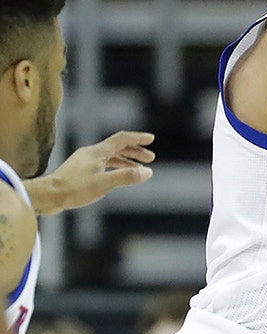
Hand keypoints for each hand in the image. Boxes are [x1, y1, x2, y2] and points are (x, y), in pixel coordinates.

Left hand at [28, 131, 153, 214]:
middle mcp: (90, 153)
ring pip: (109, 157)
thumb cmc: (75, 188)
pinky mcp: (78, 171)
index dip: (137, 138)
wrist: (48, 195)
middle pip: (117, 147)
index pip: (121, 139)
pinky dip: (114, 168)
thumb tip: (148, 172)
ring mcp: (84, 161)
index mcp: (97, 152)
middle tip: (150, 158)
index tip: (151, 139)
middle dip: (135, 152)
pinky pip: (101, 165)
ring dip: (125, 161)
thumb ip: (127, 176)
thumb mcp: (105, 183)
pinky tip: (117, 177)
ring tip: (138, 170)